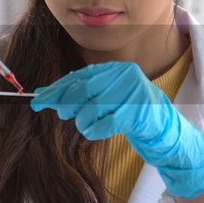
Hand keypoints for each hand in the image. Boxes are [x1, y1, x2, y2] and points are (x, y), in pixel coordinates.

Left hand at [30, 61, 203, 198]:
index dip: (56, 89)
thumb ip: (81, 94)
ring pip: (91, 108)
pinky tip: (98, 132)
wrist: (166, 132)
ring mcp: (133, 94)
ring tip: (91, 127)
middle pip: (82, 90)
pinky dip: (95, 131)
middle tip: (62, 115)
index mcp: (116, 69)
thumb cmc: (131, 115)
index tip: (36, 101)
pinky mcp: (138, 114)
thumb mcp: (107, 99)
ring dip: (83, 123)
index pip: (79, 76)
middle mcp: (125, 76)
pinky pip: (104, 124)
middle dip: (65, 104)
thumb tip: (44, 94)